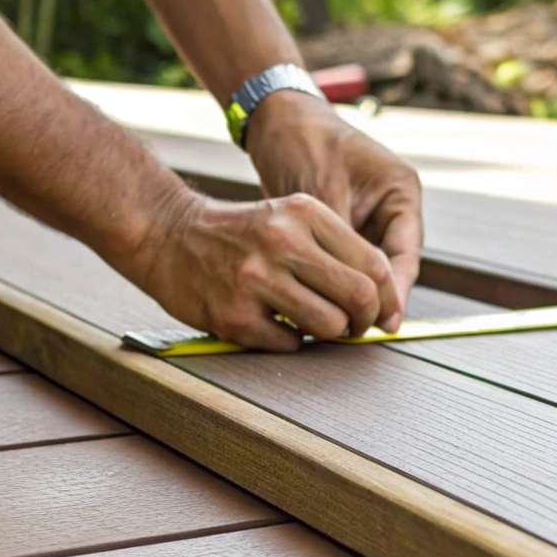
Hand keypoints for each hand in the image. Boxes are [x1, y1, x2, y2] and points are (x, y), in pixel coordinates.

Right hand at [129, 187, 400, 351]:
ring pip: (330, 325)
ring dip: (330, 333)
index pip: (374, 264)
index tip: (384, 313)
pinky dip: (291, 341)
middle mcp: (283, 242)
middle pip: (360, 296)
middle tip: (355, 325)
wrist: (168, 234)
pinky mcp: (235, 315)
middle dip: (365, 320)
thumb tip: (384, 298)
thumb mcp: (289, 217)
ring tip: (315, 324)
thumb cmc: (240, 233)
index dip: (388, 296)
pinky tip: (275, 324)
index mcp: (305, 213)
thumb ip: (337, 249)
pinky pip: (290, 344)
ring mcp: (256, 280)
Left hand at [241, 90, 423, 318]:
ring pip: (368, 271)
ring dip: (355, 296)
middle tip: (359, 331)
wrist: (275, 121)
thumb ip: (337, 238)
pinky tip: (322, 305)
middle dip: (376, 300)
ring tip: (342, 326)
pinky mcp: (344, 229)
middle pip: (392, 268)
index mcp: (402, 191)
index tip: (385, 322)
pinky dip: (335, 284)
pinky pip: (345, 265)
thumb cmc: (302, 142)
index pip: (406, 253)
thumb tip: (344, 288)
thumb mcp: (321, 191)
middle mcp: (392, 208)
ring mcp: (370, 219)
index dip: (396, 291)